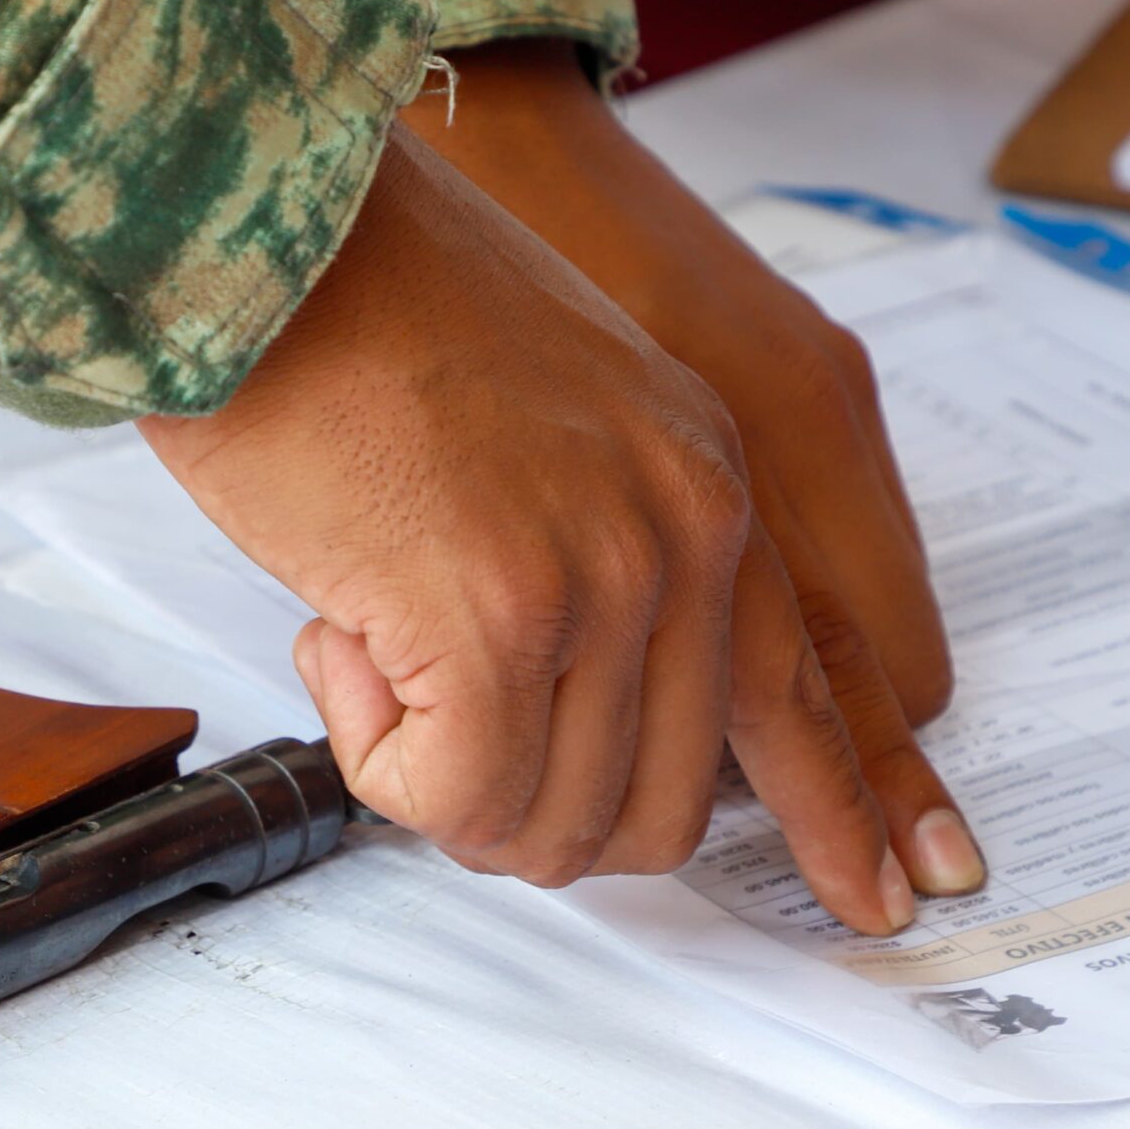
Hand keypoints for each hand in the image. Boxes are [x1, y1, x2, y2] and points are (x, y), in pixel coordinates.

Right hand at [398, 40, 984, 898]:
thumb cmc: (352, 308)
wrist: (258, 224)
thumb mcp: (546, 416)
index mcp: (711, 477)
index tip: (871, 904)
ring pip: (549, 825)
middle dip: (532, 820)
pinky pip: (450, 798)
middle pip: (663, 813)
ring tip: (365, 651)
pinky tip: (335, 638)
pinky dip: (376, 762)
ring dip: (435, 783)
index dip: (838, 822)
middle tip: (428, 743)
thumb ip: (596, 547)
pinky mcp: (494, 616)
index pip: (809, 698)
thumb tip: (543, 712)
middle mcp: (687, 528)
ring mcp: (601, 574)